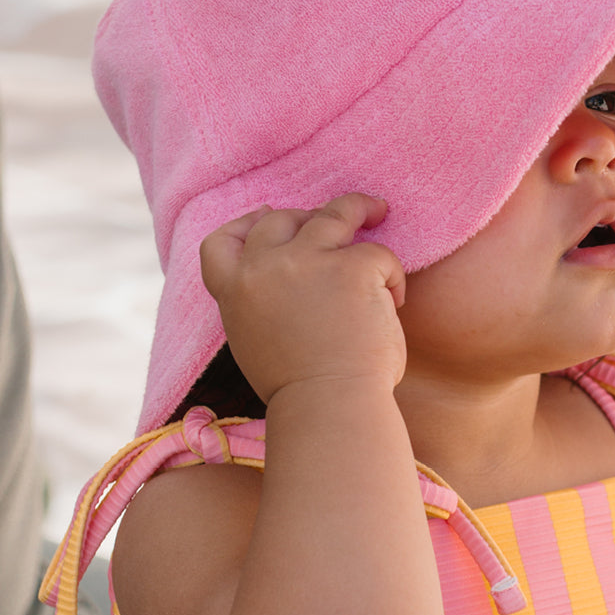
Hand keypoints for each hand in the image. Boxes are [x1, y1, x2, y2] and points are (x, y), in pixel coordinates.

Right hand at [200, 194, 406, 403]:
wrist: (329, 406)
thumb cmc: (304, 391)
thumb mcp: (259, 344)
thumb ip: (265, 306)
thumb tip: (291, 286)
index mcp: (235, 292)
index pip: (220, 243)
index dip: (244, 224)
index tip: (265, 215)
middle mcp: (264, 267)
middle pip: (281, 219)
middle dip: (309, 215)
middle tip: (337, 220)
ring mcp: (308, 261)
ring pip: (333, 214)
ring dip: (357, 208)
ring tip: (377, 210)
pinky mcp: (351, 266)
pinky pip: (377, 253)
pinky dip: (391, 275)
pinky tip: (394, 302)